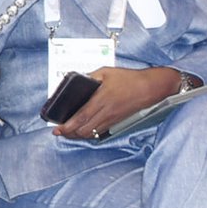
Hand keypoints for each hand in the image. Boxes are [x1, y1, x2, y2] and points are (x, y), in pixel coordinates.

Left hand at [54, 66, 179, 139]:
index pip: (81, 117)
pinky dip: (88, 134)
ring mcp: (111, 119)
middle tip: (58, 132)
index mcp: (101, 100)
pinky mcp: (116, 122)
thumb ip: (89, 77)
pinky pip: (99, 132)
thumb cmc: (128, 78)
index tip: (56, 129)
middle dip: (69, 133)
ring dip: (77, 135)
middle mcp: (106, 112)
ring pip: (91, 134)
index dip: (67, 125)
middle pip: (84, 130)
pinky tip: (82, 131)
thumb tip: (76, 80)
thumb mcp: (105, 72)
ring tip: (67, 132)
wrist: (149, 87)